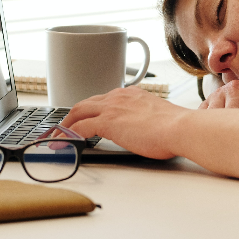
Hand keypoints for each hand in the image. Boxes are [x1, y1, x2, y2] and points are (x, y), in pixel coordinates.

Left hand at [60, 87, 189, 158]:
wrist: (181, 128)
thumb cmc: (177, 127)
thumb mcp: (156, 116)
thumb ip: (144, 118)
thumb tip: (143, 129)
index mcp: (132, 94)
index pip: (104, 99)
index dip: (91, 110)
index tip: (86, 119)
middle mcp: (119, 97)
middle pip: (86, 103)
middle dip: (72, 115)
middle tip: (64, 128)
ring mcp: (112, 108)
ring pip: (78, 112)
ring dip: (65, 125)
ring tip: (57, 138)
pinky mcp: (107, 122)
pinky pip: (79, 128)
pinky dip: (68, 136)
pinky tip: (63, 144)